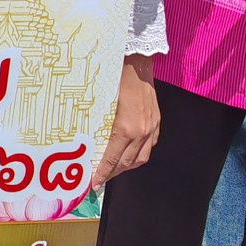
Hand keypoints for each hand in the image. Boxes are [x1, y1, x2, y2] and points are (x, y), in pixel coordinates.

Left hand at [93, 55, 158, 185]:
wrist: (136, 62)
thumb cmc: (114, 79)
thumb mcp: (101, 104)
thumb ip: (98, 125)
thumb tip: (88, 143)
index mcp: (126, 128)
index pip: (113, 159)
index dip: (103, 173)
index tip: (95, 183)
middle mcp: (142, 131)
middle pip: (128, 163)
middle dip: (113, 174)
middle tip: (100, 179)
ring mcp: (152, 127)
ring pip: (141, 157)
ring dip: (127, 167)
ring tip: (114, 170)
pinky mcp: (157, 121)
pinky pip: (150, 145)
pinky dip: (139, 154)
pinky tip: (130, 153)